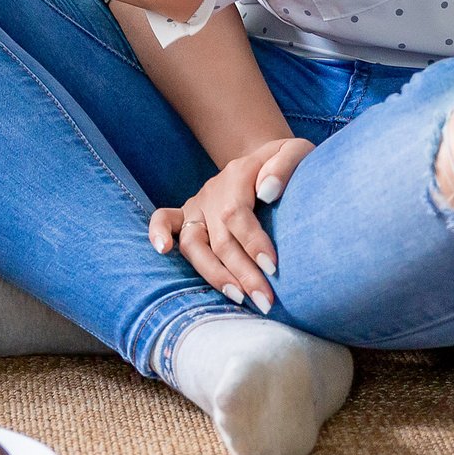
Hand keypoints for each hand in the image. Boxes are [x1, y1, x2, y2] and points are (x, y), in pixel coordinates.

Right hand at [150, 137, 314, 312]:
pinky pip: (164, 220)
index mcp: (238, 175)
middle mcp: (213, 192)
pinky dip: (157, 233)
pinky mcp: (188, 215)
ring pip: (193, 244)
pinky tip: (161, 251)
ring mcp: (198, 204)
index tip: (273, 268)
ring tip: (238, 297)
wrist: (265, 159)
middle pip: (219, 239)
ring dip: (214, 274)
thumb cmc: (284, 163)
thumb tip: (267, 192)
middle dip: (243, 273)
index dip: (253, 243)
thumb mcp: (296, 152)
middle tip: (266, 302)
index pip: (237, 214)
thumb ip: (285, 165)